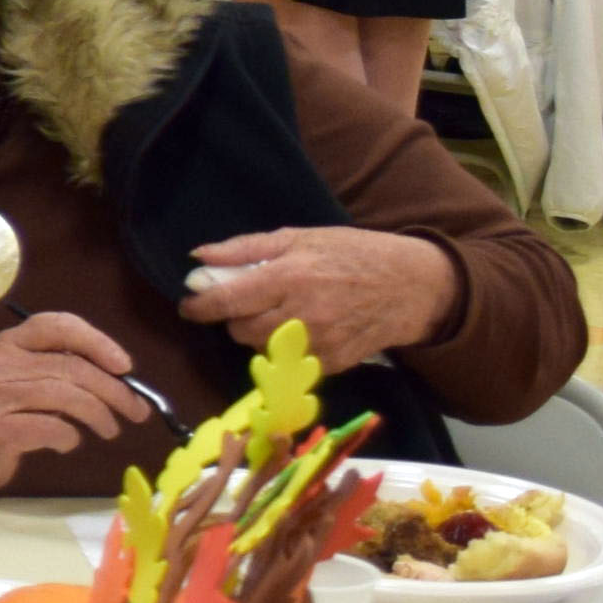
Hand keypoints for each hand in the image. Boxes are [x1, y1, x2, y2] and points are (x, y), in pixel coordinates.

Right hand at [0, 310, 160, 492]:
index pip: (59, 326)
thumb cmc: (10, 411)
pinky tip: (70, 442)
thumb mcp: (32, 378)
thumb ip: (67, 369)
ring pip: (66, 396)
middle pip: (71, 367)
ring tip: (110, 429)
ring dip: (100, 416)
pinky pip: (51, 427)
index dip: (98, 342)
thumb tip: (127, 380)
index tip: (126, 366)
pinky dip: (70, 437)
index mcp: (13, 341)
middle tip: (136, 411)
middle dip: (114, 390)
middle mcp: (1, 360)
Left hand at [177, 225, 460, 370]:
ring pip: (259, 349)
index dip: (200, 306)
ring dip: (257, 334)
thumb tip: (198, 259)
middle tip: (250, 301)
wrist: (412, 286)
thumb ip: (245, 249)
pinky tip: (304, 328)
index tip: (190, 305)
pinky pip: (288, 363)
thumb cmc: (353, 253)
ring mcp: (316, 344)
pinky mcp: (329, 365)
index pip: (227, 301)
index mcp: (290, 277)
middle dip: (235, 317)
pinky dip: (285, 349)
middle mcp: (300, 315)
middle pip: (239, 330)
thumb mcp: (301, 237)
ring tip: (281, 312)